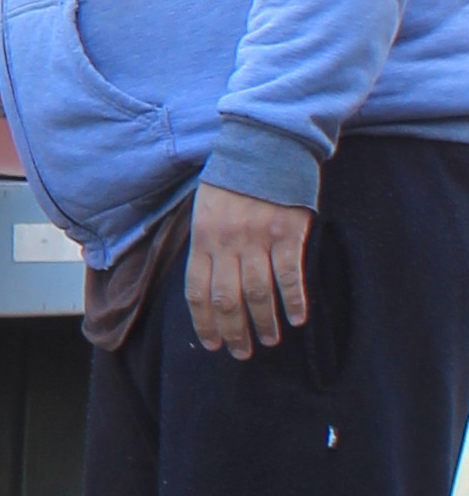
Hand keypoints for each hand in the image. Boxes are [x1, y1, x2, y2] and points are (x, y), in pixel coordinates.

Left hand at [186, 179, 309, 359]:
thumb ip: (207, 244)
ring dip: (264, 323)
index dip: (204, 322)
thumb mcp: (206, 207)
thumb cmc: (234, 179)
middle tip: (241, 352)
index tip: (212, 344)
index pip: (197, 291)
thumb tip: (208, 286)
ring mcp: (258, 238)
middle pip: (227, 299)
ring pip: (258, 293)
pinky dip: (294, 301)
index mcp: (203, 236)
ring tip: (269, 340)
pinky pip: (290, 276)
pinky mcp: (287, 234)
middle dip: (233, 331)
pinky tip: (298, 318)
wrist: (266, 143)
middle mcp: (227, 242)